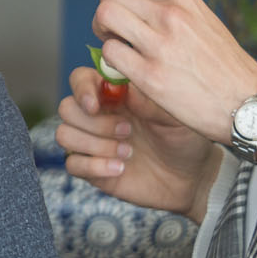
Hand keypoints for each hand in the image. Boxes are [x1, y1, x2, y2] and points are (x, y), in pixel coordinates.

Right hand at [57, 65, 221, 220]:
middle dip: (95, 122)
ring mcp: (91, 143)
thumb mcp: (173, 116)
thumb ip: (146, 100)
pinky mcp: (90, 169)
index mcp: (114, 96)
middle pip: (67, 108)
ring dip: (95, 144)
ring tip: (128, 153)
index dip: (82, 89)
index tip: (96, 104)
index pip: (80, 80)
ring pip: (64, 135)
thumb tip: (120, 87)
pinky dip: (95, 166)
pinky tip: (120, 169)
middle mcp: (97, 116)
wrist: (192, 178)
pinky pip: (72, 164)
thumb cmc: (184, 140)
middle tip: (128, 131)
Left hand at [92, 0, 256, 144]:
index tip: (128, 26)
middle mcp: (170, 15)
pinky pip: (109, 54)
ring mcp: (160, 44)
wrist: (251, 104)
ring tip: (119, 52)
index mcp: (183, 0)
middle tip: (114, 37)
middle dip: (104, 16)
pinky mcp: (150, 75)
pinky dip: (110, 63)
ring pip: (104, 17)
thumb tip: (139, 13)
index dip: (120, 7)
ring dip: (102, 35)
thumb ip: (173, 15)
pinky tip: (126, 73)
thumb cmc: (226, 69)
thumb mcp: (204, 25)